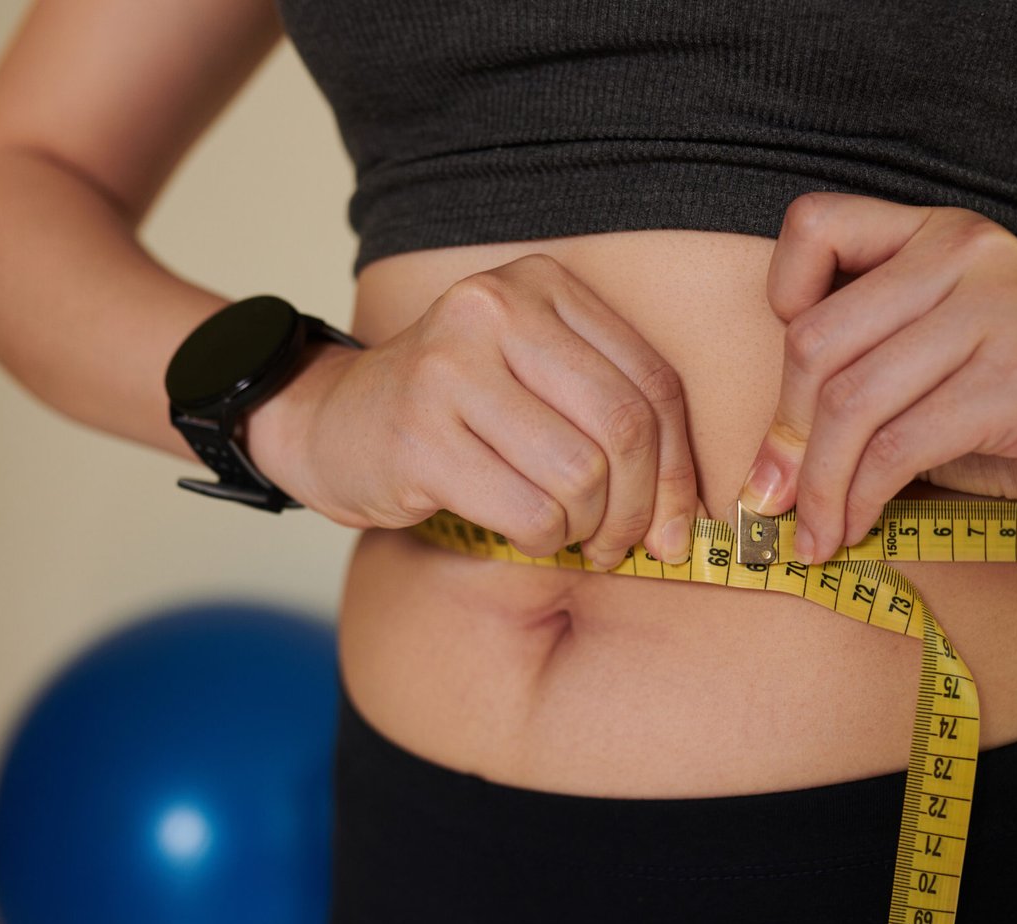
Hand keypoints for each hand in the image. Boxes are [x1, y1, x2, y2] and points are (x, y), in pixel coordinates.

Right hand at [256, 253, 700, 566]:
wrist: (331, 421)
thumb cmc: (453, 411)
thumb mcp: (535, 379)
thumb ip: (612, 415)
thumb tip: (684, 520)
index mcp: (541, 285)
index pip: (652, 382)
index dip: (678, 470)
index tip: (676, 526)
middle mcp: (495, 309)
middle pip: (623, 427)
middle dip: (638, 508)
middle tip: (620, 544)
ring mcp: (450, 368)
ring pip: (580, 476)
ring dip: (585, 528)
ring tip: (564, 532)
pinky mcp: (418, 435)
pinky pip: (529, 512)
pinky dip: (542, 540)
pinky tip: (526, 532)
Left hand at [737, 192, 1016, 563]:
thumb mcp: (940, 372)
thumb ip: (864, 374)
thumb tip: (766, 458)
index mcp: (941, 235)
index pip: (812, 227)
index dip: (781, 302)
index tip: (792, 385)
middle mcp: (965, 252)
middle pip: (815, 339)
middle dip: (783, 435)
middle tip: (773, 500)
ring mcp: (996, 309)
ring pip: (848, 402)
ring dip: (816, 486)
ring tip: (811, 533)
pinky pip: (897, 446)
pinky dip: (859, 501)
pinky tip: (855, 530)